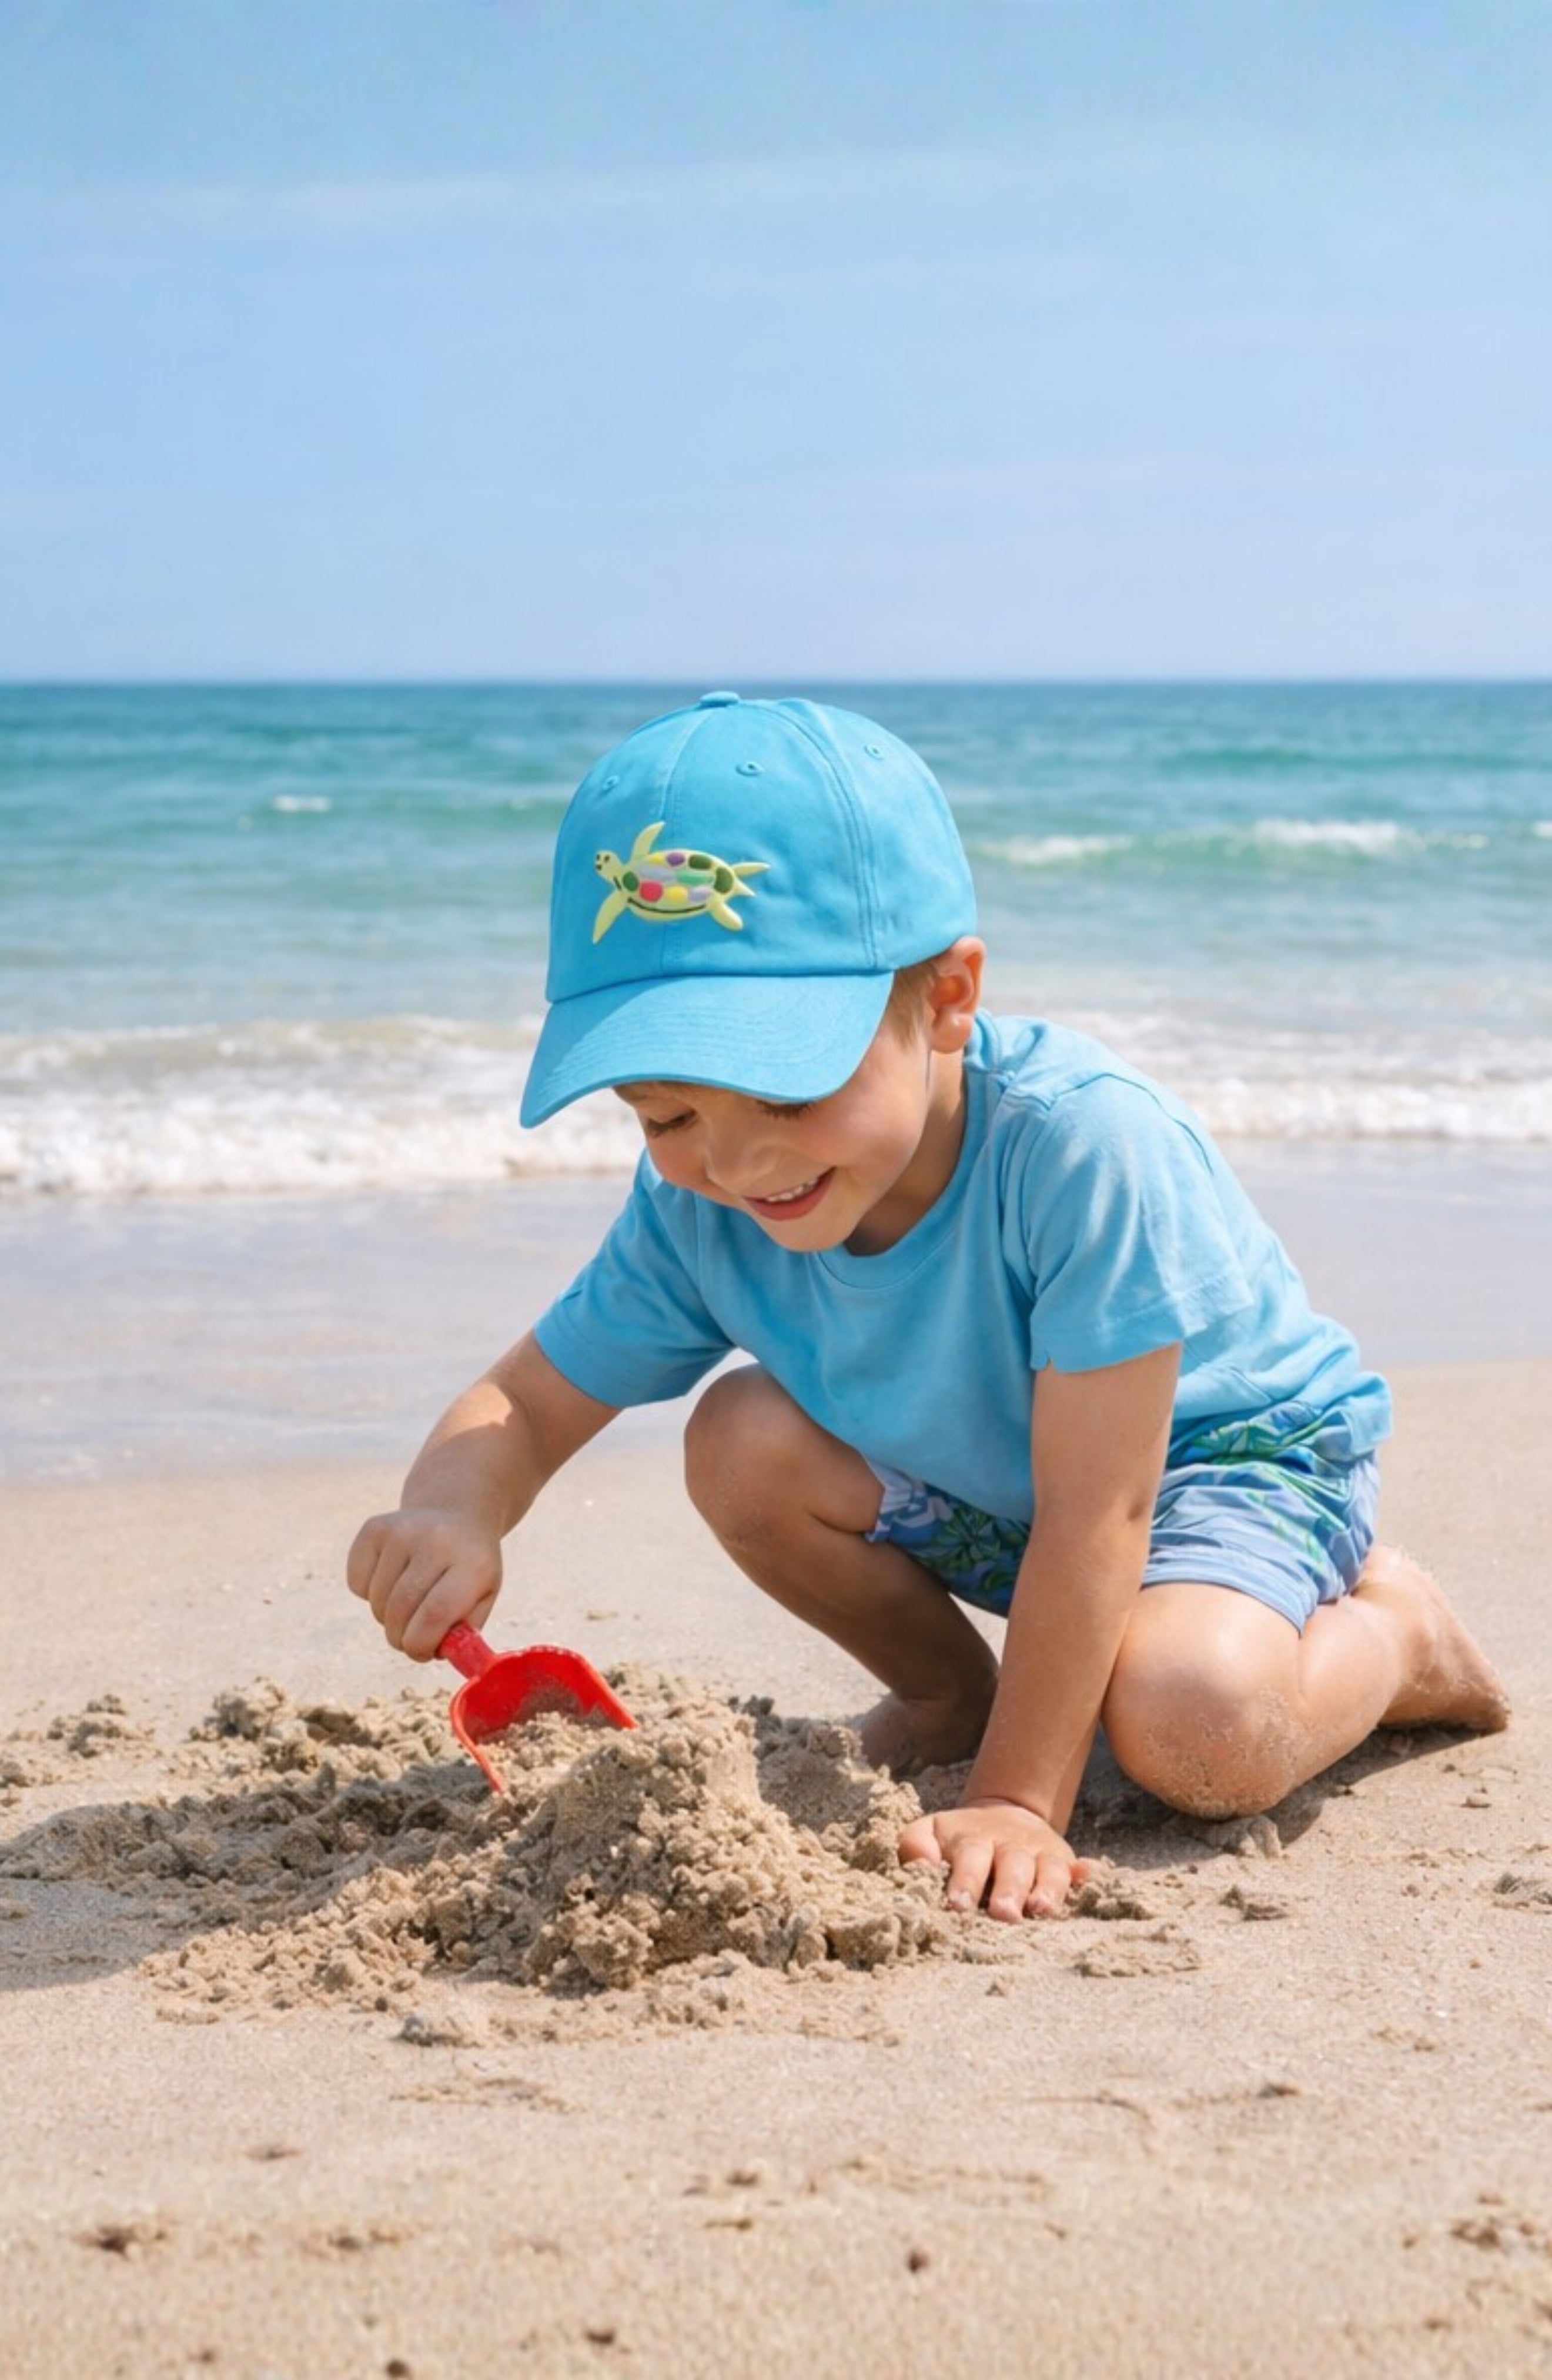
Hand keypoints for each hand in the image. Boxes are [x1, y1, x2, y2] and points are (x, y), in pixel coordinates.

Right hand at [346, 1507, 502, 1660]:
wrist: (454, 1514)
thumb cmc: (470, 1567)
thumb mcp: (483, 1597)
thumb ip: (465, 1631)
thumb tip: (434, 1651)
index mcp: (472, 1562)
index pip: (436, 1613)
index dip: (421, 1644)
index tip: (420, 1653)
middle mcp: (436, 1540)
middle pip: (401, 1609)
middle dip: (401, 1638)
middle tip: (410, 1639)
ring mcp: (402, 1529)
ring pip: (377, 1600)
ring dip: (387, 1617)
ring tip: (408, 1603)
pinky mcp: (374, 1528)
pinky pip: (357, 1583)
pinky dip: (368, 1594)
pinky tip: (392, 1578)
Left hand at [898, 1797, 1087, 1922]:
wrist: (1002, 1813)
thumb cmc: (958, 1839)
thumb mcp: (930, 1831)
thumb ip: (915, 1845)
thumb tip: (922, 1864)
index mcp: (974, 1840)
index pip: (970, 1859)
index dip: (965, 1881)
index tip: (958, 1905)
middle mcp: (1010, 1845)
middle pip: (1012, 1867)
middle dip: (1009, 1890)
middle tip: (1003, 1914)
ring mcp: (1040, 1853)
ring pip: (1048, 1870)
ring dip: (1048, 1889)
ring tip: (1041, 1909)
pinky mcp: (1063, 1861)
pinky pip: (1077, 1868)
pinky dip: (1084, 1873)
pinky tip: (1088, 1875)